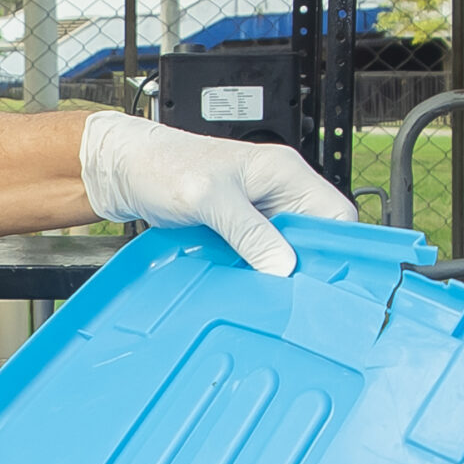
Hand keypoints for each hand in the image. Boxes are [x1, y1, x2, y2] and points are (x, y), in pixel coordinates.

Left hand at [78, 112, 355, 275]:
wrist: (127, 171)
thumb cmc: (164, 167)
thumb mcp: (208, 199)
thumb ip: (248, 231)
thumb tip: (283, 265)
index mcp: (285, 174)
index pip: (337, 215)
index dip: (337, 249)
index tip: (324, 281)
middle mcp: (279, 193)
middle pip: (315, 239)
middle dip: (306, 268)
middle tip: (293, 296)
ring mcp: (260, 213)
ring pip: (287, 252)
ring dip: (277, 274)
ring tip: (268, 295)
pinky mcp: (240, 230)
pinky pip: (260, 256)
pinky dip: (255, 273)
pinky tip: (247, 288)